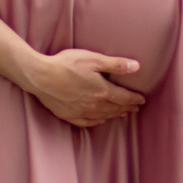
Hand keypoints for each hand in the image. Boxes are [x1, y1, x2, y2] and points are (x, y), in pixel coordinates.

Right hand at [24, 49, 146, 127]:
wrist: (40, 77)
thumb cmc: (66, 65)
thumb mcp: (93, 59)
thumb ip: (116, 64)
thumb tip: (136, 67)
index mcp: (102, 91)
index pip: (124, 98)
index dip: (134, 99)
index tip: (141, 100)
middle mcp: (94, 105)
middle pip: (115, 109)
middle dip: (127, 108)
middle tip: (134, 108)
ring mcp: (81, 112)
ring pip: (103, 116)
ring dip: (114, 115)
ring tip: (121, 114)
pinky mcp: (69, 115)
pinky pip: (88, 122)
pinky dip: (97, 121)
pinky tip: (99, 120)